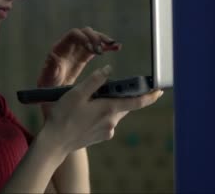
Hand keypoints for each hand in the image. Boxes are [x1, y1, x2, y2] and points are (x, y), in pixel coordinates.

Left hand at [37, 27, 120, 88]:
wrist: (51, 94)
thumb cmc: (48, 86)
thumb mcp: (48, 78)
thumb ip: (51, 67)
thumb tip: (52, 55)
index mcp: (60, 48)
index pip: (73, 34)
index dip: (84, 37)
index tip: (93, 47)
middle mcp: (69, 46)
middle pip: (85, 33)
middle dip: (95, 38)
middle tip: (103, 48)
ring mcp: (77, 50)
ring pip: (92, 38)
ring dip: (104, 40)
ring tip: (115, 45)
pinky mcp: (84, 57)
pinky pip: (96, 47)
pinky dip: (106, 46)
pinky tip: (117, 48)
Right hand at [41, 65, 163, 153]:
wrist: (55, 142)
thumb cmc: (64, 116)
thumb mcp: (77, 93)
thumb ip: (95, 81)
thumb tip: (109, 70)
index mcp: (108, 109)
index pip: (137, 101)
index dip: (150, 96)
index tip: (159, 90)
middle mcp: (112, 122)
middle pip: (124, 104)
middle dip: (120, 95)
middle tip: (107, 88)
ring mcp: (107, 131)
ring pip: (115, 112)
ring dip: (108, 104)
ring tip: (89, 100)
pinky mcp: (101, 136)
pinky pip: (108, 120)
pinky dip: (102, 113)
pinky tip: (86, 112)